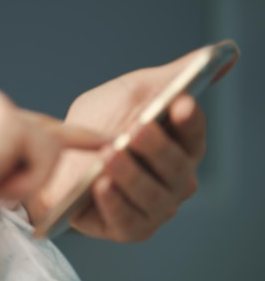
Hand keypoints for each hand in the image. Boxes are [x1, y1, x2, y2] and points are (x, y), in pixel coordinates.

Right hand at [0, 83, 107, 244]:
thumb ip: (8, 152)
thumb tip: (45, 147)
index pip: (33, 122)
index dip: (71, 135)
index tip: (101, 139)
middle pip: (46, 135)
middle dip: (42, 166)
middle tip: (17, 176)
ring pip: (49, 148)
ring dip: (26, 181)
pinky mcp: (7, 119)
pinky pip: (45, 157)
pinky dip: (26, 182)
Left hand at [31, 46, 236, 241]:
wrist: (57, 155)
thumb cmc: (100, 124)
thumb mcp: (133, 92)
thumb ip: (174, 76)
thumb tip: (223, 52)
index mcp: (181, 145)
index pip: (194, 132)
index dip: (189, 120)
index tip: (179, 103)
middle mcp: (174, 179)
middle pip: (176, 167)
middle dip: (157, 148)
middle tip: (136, 130)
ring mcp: (153, 207)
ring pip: (153, 196)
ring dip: (132, 176)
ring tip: (109, 156)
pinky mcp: (127, 228)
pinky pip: (127, 221)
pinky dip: (114, 203)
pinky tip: (100, 185)